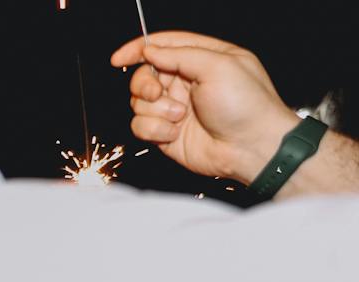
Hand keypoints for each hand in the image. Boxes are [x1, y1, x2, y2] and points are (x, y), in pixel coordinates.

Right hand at [110, 33, 295, 184]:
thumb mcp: (218, 66)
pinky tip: (175, 133)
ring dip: (156, 111)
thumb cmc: (247, 105)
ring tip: (180, 117)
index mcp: (203, 59)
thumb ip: (181, 54)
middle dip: (144, 84)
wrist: (250, 147)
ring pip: (139, 103)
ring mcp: (175, 108)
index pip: (164, 45)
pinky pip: (141, 126)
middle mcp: (187, 83)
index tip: (119, 58)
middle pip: (145, 75)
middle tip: (156, 93)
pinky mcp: (166, 133)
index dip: (138, 49)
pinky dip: (155, 130)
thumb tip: (151, 50)